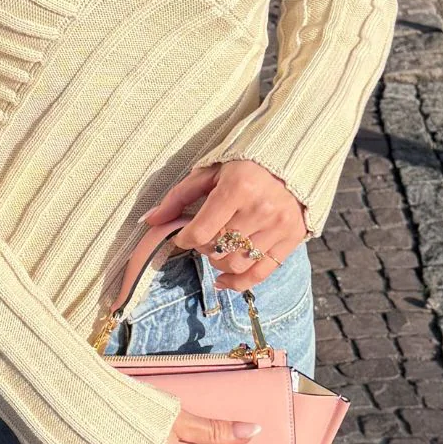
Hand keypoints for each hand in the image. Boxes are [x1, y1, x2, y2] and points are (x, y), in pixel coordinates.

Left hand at [141, 159, 310, 290]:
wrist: (292, 160)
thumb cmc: (245, 165)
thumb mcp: (210, 172)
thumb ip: (179, 196)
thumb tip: (150, 220)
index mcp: (238, 187)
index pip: (201, 232)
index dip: (185, 239)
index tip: (184, 236)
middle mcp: (261, 208)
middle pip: (218, 250)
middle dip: (202, 248)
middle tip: (203, 238)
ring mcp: (279, 225)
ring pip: (236, 264)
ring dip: (218, 263)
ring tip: (217, 249)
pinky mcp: (292, 237)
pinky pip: (261, 273)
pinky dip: (238, 283)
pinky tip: (224, 279)